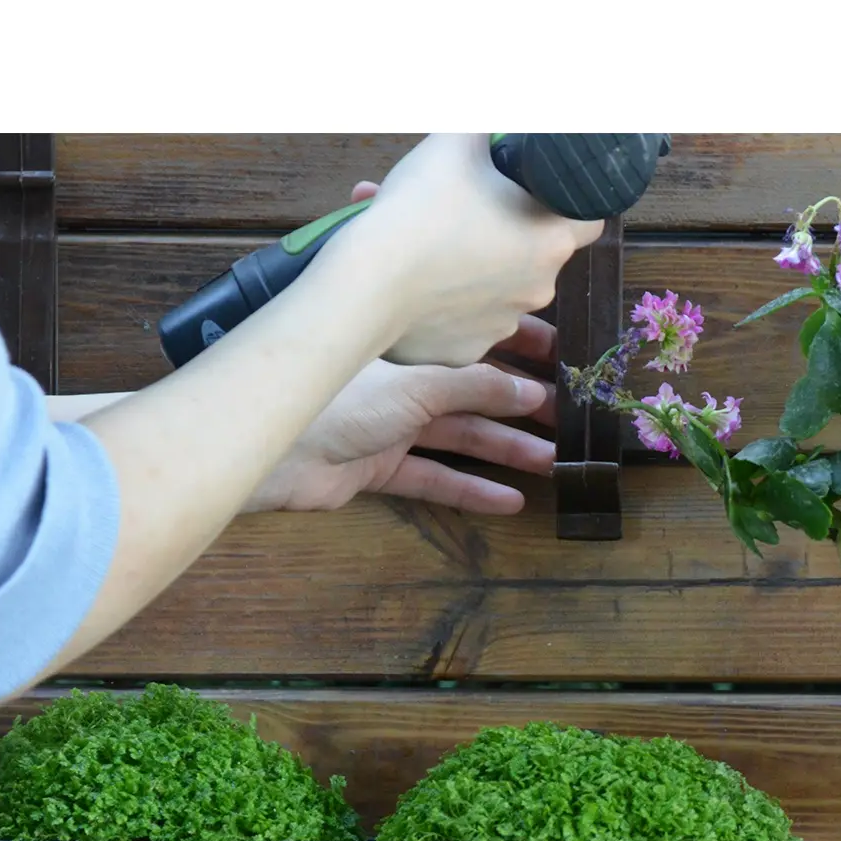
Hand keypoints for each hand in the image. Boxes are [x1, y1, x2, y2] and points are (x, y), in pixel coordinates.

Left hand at [240, 320, 559, 516]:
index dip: (517, 346)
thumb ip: (473, 388)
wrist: (272, 450)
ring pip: (459, 437)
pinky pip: (434, 478)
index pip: (472, 339)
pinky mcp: (377, 467)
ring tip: (552, 464)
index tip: (560, 356)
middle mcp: (398, 379)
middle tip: (568, 418)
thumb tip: (530, 392)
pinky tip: (509, 501)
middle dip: (521, 405)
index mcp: (405, 341)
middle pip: (472, 391)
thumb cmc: (337, 396)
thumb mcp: (415, 385)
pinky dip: (469, 489)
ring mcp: (388, 424)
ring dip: (506, 450)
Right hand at [339, 136, 601, 365]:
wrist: (365, 286)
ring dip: (472, 261)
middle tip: (463, 204)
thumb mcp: (454, 144)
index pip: (588, 219)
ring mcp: (503, 324)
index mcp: (549, 240)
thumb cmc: (418, 211)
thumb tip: (494, 121)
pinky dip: (447, 301)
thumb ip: (485, 126)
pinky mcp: (467, 351)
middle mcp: (538, 288)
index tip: (536, 190)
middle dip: (505, 226)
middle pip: (535, 250)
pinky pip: (465, 319)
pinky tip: (416, 279)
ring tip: (424, 236)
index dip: (566, 200)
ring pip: (496, 284)